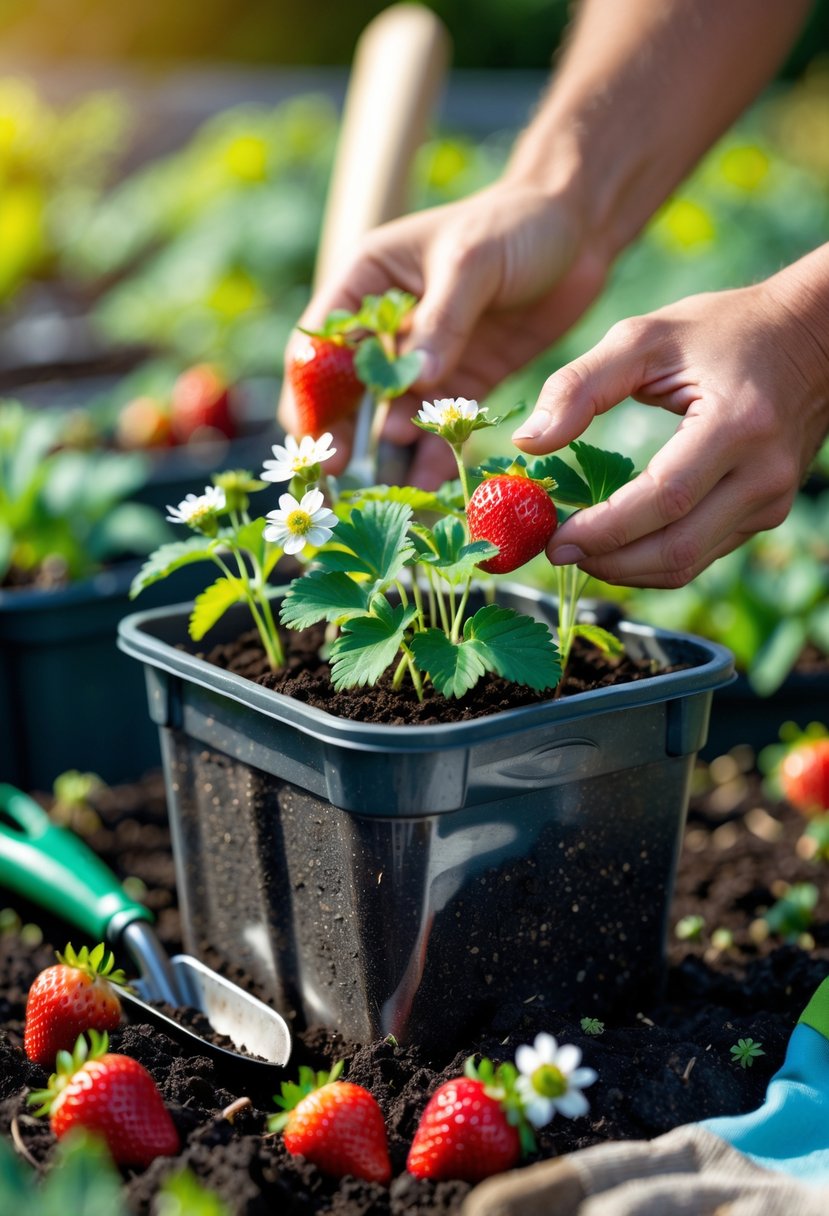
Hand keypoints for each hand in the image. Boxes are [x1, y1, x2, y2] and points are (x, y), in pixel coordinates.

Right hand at [279, 181, 607, 486]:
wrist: (577, 228)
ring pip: (393, 418)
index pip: (319, 345)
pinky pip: (441, 427)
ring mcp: (425, 360)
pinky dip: (436, 455)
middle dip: (342, 438)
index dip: (311, 395)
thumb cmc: (515, 223)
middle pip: (347, 393)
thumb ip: (442, 321)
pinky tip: (434, 487)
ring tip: (392, 498)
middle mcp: (387, 328)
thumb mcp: (472, 261)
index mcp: (366, 283)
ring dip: (390, 456)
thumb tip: (414, 383)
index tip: (317, 440)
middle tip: (342, 484)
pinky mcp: (463, 383)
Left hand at [513, 274, 828, 587]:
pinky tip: (615, 546)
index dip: (606, 529)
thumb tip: (529, 442)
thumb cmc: (723, 330)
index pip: (665, 498)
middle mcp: (763, 474)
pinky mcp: (766, 514)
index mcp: (737, 425)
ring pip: (688, 563)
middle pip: (677, 548)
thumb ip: (580, 386)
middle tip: (557, 554)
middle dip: (609, 562)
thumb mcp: (645, 338)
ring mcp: (770, 501)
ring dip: (626, 570)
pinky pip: (702, 555)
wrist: (813, 337)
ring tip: (579, 553)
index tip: (554, 540)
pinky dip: (653, 560)